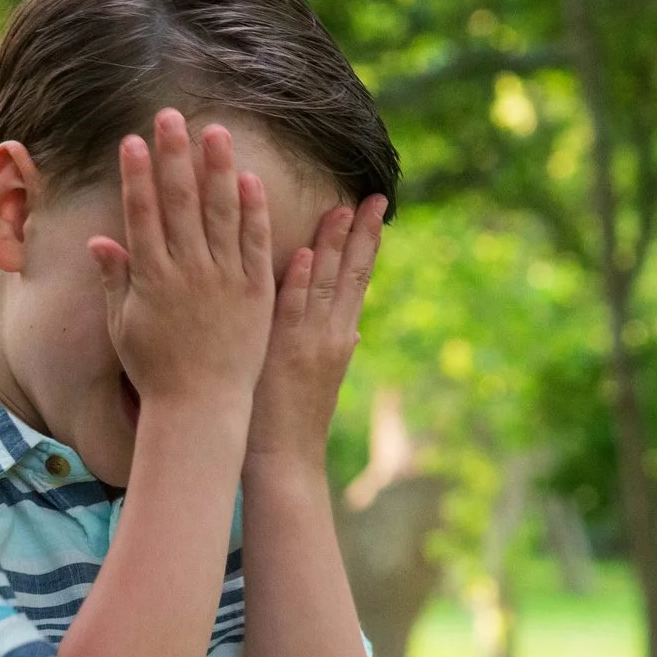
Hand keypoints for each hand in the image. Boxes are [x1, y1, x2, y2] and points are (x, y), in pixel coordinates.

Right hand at [88, 109, 275, 413]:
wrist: (200, 407)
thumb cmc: (156, 370)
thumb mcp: (124, 326)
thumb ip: (116, 281)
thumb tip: (99, 242)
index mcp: (152, 278)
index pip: (142, 214)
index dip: (136, 175)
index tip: (132, 140)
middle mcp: (188, 272)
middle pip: (180, 202)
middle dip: (174, 155)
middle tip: (171, 116)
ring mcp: (224, 279)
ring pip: (221, 213)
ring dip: (217, 168)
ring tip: (214, 131)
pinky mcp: (255, 292)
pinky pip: (255, 244)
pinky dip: (253, 211)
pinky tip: (250, 179)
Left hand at [247, 195, 387, 461]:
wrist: (284, 461)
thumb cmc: (291, 421)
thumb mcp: (319, 381)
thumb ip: (336, 350)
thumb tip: (354, 330)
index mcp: (340, 337)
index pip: (356, 280)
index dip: (366, 244)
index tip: (371, 209)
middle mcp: (331, 335)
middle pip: (351, 274)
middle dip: (362, 234)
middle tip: (372, 196)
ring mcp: (309, 343)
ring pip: (324, 285)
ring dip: (333, 246)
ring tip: (342, 209)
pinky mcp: (285, 354)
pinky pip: (292, 311)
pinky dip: (299, 283)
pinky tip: (304, 254)